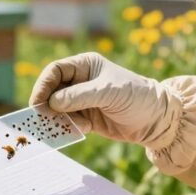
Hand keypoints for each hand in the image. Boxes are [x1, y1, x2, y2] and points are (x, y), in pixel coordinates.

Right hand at [28, 52, 176, 147]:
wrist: (156, 120)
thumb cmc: (136, 97)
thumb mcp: (108, 93)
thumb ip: (79, 96)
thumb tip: (52, 102)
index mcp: (85, 65)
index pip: (55, 71)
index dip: (43, 85)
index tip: (39, 102)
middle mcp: (81, 81)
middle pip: (52, 90)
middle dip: (48, 104)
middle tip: (48, 118)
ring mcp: (82, 100)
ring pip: (57, 109)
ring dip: (60, 118)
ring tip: (76, 125)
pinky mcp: (85, 118)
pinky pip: (67, 122)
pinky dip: (68, 127)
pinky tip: (83, 129)